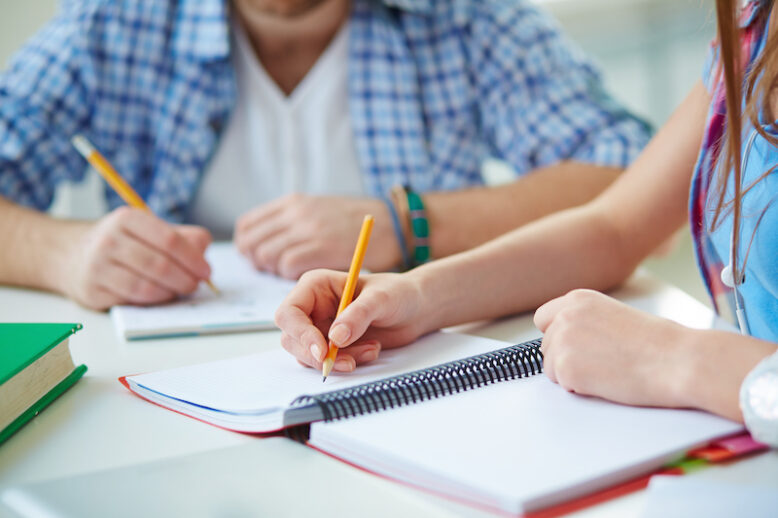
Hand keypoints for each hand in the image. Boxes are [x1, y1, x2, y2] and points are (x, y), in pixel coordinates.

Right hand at [59, 207, 211, 309]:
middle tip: (196, 284)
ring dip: (171, 292)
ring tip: (181, 290)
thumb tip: (203, 249)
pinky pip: (132, 301)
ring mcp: (97, 267)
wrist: (72, 255)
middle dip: (185, 279)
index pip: (170, 240)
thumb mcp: (149, 229)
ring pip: (147, 287)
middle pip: (160, 265)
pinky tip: (161, 296)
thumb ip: (181, 237)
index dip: (193, 259)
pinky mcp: (92, 291)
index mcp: (128, 219)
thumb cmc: (122, 242)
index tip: (206, 270)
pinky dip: (153, 301)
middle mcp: (109, 240)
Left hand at [235, 194, 401, 278]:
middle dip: (255, 261)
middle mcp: (296, 212)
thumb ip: (294, 223)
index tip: (255, 257)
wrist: (393, 225)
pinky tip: (305, 277)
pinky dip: (290, 276)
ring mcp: (307, 228)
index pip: (248, 224)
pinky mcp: (321, 246)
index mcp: (293, 202)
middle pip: (251, 241)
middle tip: (270, 272)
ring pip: (265, 254)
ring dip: (272, 271)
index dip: (247, 245)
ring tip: (289, 275)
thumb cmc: (358, 224)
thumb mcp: (319, 210)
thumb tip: (267, 243)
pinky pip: (286, 265)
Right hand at [274, 269, 426, 372]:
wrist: (415, 309)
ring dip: (337, 360)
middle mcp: (312, 306)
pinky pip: (327, 362)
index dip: (300, 333)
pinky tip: (372, 350)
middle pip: (292, 338)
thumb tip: (335, 338)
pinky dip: (348, 362)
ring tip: (371, 350)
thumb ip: (358, 315)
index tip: (323, 351)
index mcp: (315, 286)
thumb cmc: (397, 293)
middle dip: (317, 355)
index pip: (289, 312)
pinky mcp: (331, 345)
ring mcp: (320, 327)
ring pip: (308, 355)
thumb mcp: (381, 299)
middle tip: (348, 362)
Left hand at [534, 289, 691, 407]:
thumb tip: (568, 339)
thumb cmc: (659, 343)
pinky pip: (562, 385)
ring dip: (573, 375)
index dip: (558, 336)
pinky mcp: (566, 368)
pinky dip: (580, 389)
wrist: (679, 361)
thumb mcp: (614, 316)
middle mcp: (565, 316)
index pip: (544, 319)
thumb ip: (586, 322)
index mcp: (578, 299)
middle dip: (566, 358)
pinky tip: (607, 381)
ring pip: (550, 367)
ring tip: (608, 371)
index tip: (577, 346)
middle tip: (602, 362)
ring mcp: (563, 342)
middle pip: (546, 346)